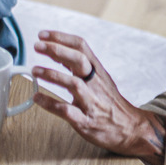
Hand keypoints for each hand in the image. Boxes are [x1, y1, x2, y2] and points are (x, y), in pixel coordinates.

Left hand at [30, 30, 165, 164]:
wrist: (130, 129)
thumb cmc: (110, 103)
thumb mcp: (101, 79)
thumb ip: (81, 67)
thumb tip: (56, 51)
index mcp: (98, 71)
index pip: (81, 47)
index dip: (61, 38)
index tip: (42, 35)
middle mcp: (95, 84)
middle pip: (78, 60)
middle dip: (57, 50)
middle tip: (37, 46)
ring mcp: (91, 102)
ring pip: (73, 84)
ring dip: (52, 75)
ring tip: (34, 71)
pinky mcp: (86, 121)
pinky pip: (67, 111)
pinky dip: (50, 104)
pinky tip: (37, 98)